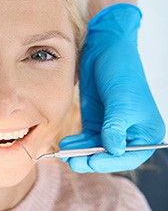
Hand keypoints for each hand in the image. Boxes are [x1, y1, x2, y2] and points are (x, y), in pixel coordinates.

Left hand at [59, 3, 165, 172]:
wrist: (104, 50)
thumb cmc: (121, 72)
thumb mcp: (121, 100)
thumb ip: (116, 126)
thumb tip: (113, 150)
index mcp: (146, 132)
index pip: (130, 156)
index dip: (110, 162)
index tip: (92, 162)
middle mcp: (130, 133)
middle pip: (110, 155)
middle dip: (92, 159)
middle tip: (73, 161)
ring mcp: (110, 127)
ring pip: (96, 148)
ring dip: (81, 153)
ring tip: (65, 154)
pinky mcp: (96, 121)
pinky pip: (86, 138)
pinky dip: (77, 142)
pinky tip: (66, 143)